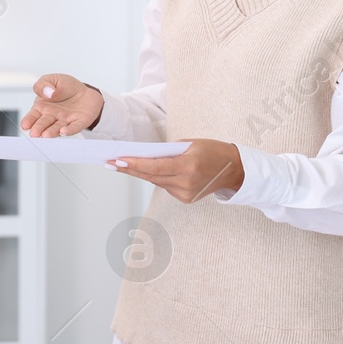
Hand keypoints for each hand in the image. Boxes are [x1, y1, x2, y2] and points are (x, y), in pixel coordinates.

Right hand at [19, 74, 103, 136]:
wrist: (84, 90)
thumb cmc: (65, 87)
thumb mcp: (52, 79)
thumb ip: (43, 84)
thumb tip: (48, 92)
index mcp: (43, 107)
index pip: (33, 115)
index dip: (29, 121)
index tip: (25, 125)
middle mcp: (52, 116)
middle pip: (44, 124)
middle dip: (39, 128)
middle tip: (34, 134)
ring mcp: (65, 121)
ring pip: (57, 128)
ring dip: (51, 132)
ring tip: (46, 135)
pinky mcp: (79, 122)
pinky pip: (74, 127)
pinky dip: (69, 130)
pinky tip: (63, 132)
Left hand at [109, 139, 244, 203]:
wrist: (233, 169)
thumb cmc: (212, 151)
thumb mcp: (190, 144)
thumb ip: (168, 151)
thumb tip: (145, 156)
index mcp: (188, 166)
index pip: (155, 167)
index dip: (135, 165)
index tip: (118, 160)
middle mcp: (186, 182)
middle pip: (151, 176)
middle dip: (129, 169)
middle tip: (109, 163)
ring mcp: (186, 193)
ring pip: (156, 182)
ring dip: (140, 173)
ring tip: (121, 164)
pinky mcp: (186, 199)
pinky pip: (165, 186)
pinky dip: (157, 178)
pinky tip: (148, 171)